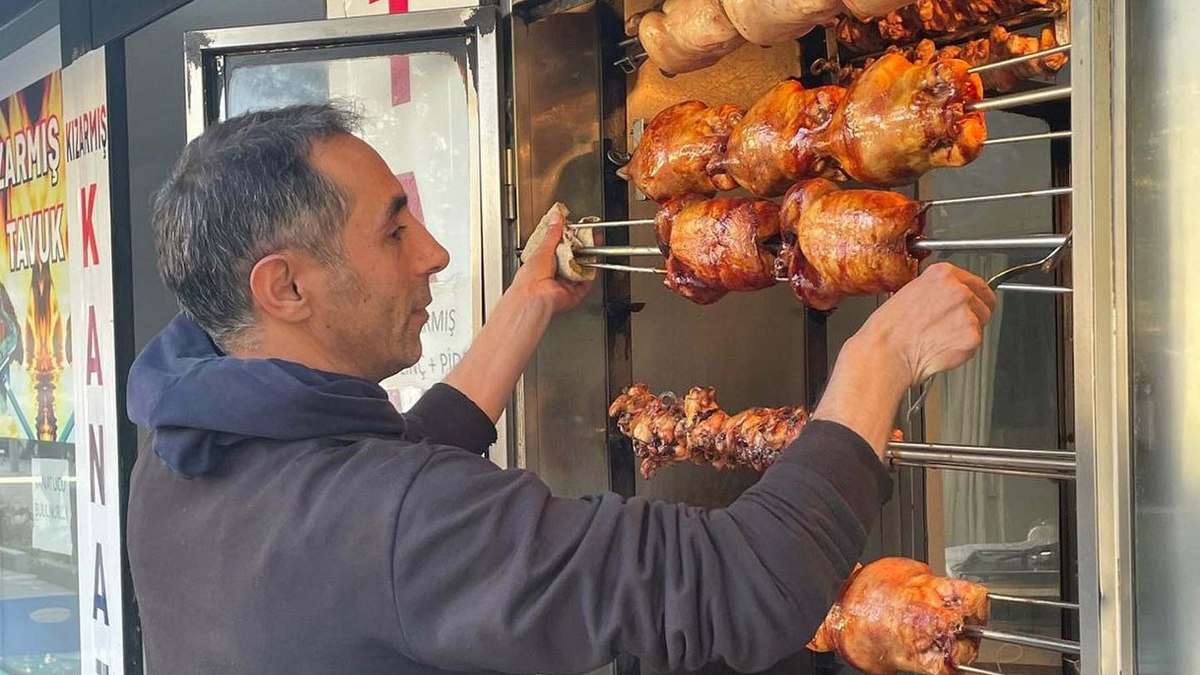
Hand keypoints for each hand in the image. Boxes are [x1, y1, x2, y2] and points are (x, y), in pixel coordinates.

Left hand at [510, 209, 593, 314]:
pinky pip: (586, 282)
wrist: (534, 296)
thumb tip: (557, 218)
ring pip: (580, 270)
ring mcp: (564, 284)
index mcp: (542, 263)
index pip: (558, 248)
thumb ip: (552, 233)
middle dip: (581, 248)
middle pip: (572, 258)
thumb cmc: (530, 278)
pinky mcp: (574, 293)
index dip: (568, 239)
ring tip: (594, 246)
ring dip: (588, 258)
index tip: (576, 230)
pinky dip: (591, 273)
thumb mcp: (542, 248)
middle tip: (589, 237)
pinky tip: (594, 262)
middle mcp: (554, 275)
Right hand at [855, 262, 995, 384]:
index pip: (977, 282)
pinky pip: (975, 343)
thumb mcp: (910, 291)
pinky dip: (963, 348)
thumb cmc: (891, 328)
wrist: (888, 352)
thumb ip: (938, 290)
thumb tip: (951, 297)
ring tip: (941, 337)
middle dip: (975, 314)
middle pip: (985, 302)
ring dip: (968, 331)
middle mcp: (959, 290)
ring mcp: (968, 314)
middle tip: (954, 326)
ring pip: (981, 323)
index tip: (973, 303)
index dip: (975, 296)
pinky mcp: (972, 337)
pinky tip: (942, 347)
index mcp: (943, 274)